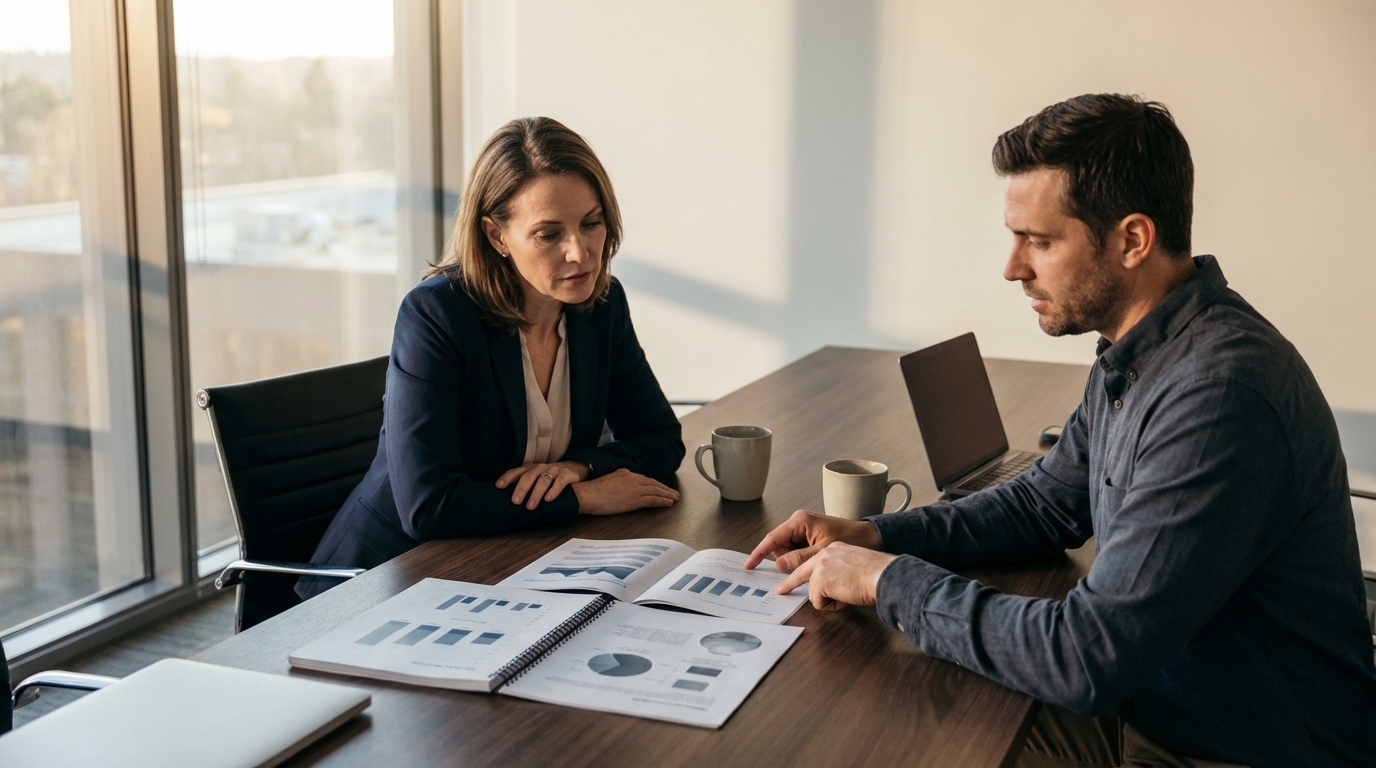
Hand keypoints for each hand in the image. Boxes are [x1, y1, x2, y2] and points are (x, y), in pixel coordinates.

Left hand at [496, 460, 588, 509]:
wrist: (575, 469)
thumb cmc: (551, 477)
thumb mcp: (537, 477)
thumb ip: (525, 484)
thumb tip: (509, 499)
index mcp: (531, 469)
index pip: (517, 471)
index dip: (507, 478)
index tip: (499, 486)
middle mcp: (541, 468)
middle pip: (529, 476)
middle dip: (521, 489)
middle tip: (515, 501)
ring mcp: (554, 470)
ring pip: (543, 480)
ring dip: (536, 494)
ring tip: (530, 506)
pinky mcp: (567, 474)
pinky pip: (559, 482)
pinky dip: (553, 491)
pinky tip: (548, 499)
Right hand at [572, 468, 679, 514]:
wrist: (587, 494)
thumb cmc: (591, 491)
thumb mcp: (607, 481)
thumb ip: (617, 482)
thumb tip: (621, 489)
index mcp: (625, 473)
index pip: (644, 479)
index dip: (654, 484)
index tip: (661, 487)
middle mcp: (632, 478)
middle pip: (653, 483)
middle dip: (664, 488)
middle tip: (673, 493)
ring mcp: (634, 488)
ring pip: (656, 491)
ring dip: (667, 494)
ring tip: (675, 498)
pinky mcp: (635, 499)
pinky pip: (653, 500)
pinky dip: (663, 501)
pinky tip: (669, 503)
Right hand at [744, 509, 882, 572]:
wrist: (870, 537)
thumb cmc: (850, 539)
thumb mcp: (821, 552)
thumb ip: (798, 559)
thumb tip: (779, 565)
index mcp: (800, 521)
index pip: (772, 538)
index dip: (759, 553)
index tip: (749, 565)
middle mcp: (799, 522)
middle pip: (779, 546)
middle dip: (786, 559)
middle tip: (804, 565)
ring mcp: (804, 529)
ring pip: (787, 550)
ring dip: (795, 560)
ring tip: (814, 561)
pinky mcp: (810, 535)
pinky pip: (797, 550)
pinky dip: (801, 559)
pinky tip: (814, 561)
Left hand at [775, 542, 897, 610]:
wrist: (882, 574)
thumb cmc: (876, 573)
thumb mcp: (853, 565)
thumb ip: (837, 570)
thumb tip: (828, 586)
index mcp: (833, 548)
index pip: (813, 560)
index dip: (802, 570)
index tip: (793, 573)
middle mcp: (824, 554)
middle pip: (800, 571)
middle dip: (789, 583)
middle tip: (780, 591)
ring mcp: (820, 567)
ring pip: (813, 592)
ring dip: (828, 599)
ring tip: (847, 594)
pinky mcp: (819, 581)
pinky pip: (819, 602)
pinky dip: (832, 605)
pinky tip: (846, 597)